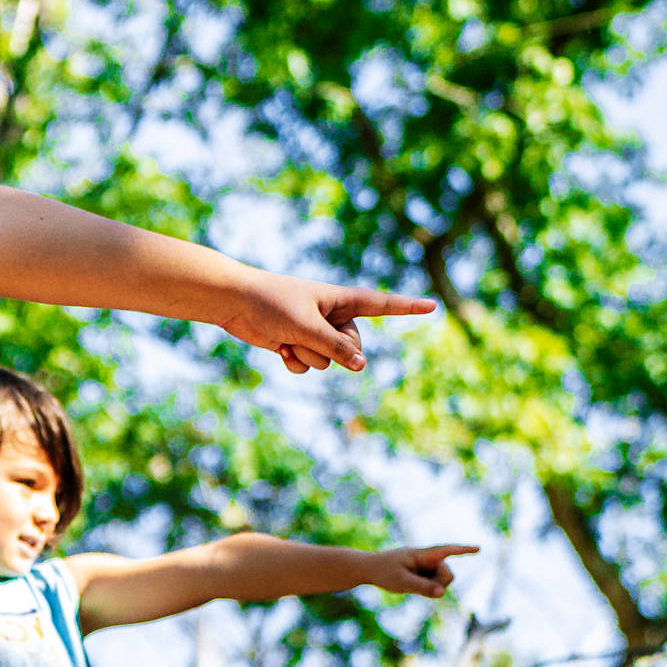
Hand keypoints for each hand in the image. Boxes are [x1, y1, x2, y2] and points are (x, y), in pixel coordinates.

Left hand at [203, 267, 433, 377]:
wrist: (234, 302)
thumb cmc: (271, 304)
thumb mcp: (307, 327)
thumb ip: (335, 348)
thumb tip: (361, 366)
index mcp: (340, 299)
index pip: (381, 304)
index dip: (407, 307)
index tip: (432, 306)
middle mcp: (332, 316)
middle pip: (352, 347)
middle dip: (330, 349)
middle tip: (304, 334)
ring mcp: (315, 332)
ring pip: (328, 361)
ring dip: (306, 355)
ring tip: (286, 336)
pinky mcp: (298, 344)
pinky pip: (310, 367)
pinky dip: (295, 361)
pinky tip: (279, 348)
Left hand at [369, 540, 475, 593]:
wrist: (369, 569)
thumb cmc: (384, 572)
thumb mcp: (402, 582)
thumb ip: (423, 587)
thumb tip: (442, 592)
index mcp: (423, 554)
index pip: (447, 551)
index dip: (464, 550)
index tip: (479, 548)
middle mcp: (428, 559)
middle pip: (448, 574)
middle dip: (441, 583)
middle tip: (419, 586)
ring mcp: (426, 568)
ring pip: (442, 581)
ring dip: (433, 587)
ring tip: (411, 584)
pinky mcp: (423, 575)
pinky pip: (434, 585)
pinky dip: (428, 589)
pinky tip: (412, 585)